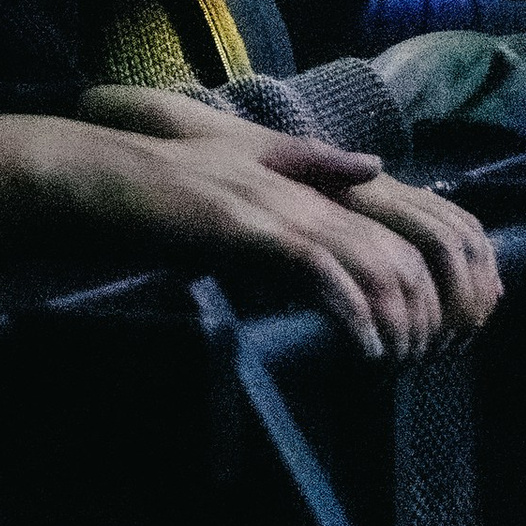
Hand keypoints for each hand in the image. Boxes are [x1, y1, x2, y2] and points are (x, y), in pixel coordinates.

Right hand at [0, 96, 494, 357]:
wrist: (103, 174)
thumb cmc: (165, 183)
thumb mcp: (245, 169)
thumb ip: (309, 165)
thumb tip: (372, 166)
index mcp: (306, 184)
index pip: (389, 230)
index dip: (419, 283)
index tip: (423, 331)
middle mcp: (302, 193)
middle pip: (395, 251)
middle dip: (421, 312)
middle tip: (421, 359)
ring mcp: (277, 209)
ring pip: (369, 262)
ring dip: (395, 320)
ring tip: (399, 360)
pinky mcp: (250, 229)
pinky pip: (319, 270)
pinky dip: (350, 312)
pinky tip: (363, 346)